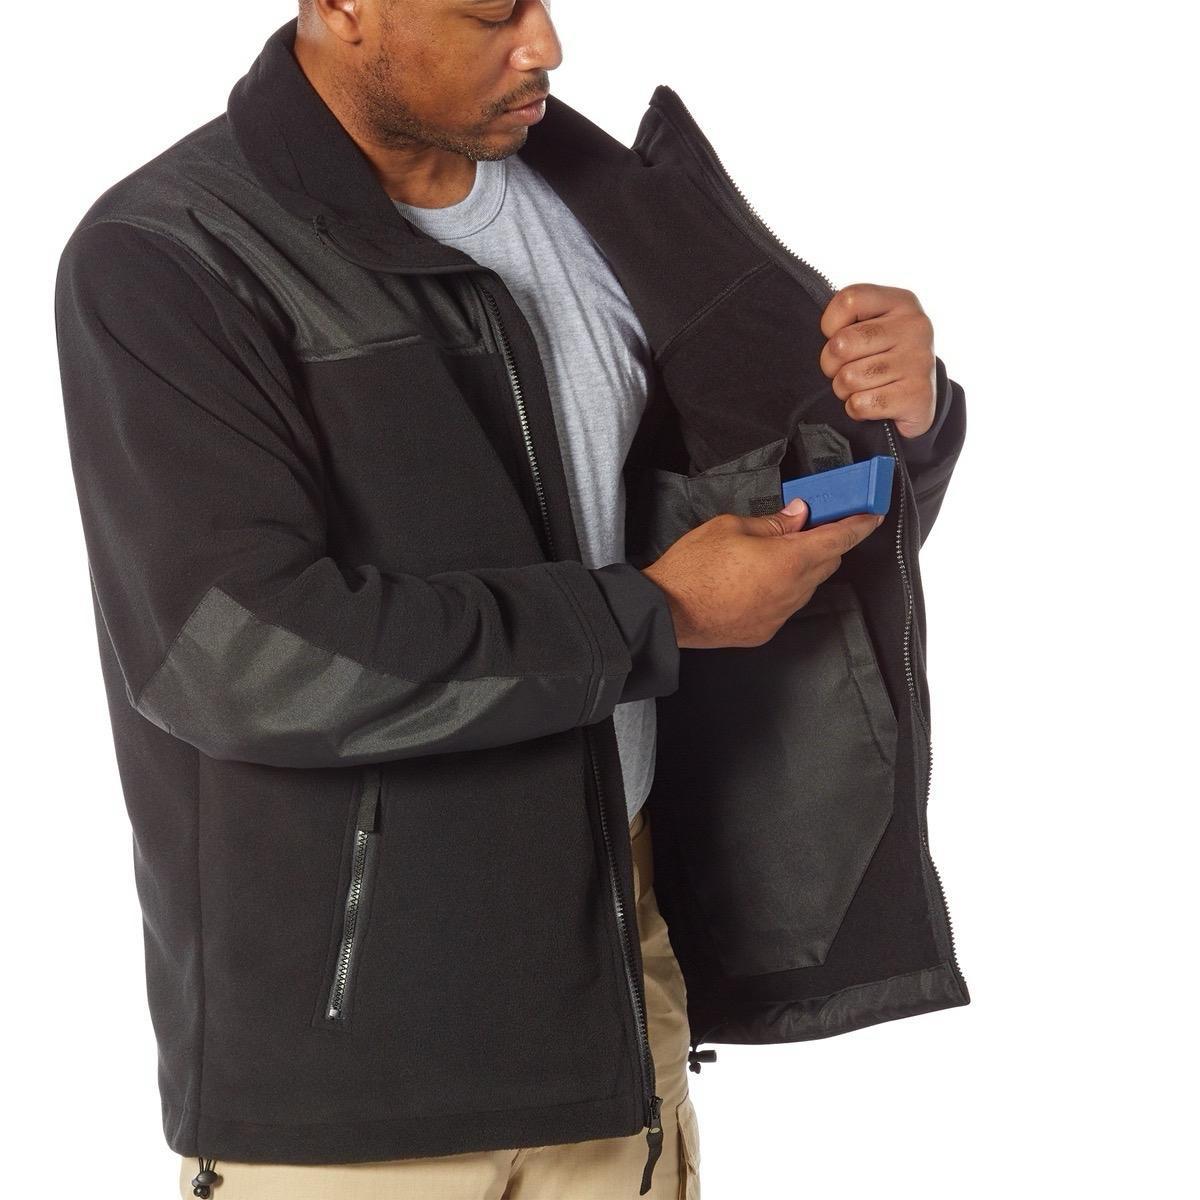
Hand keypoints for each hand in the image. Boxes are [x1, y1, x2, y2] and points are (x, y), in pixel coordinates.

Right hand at [642, 500, 883, 649]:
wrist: (668, 612)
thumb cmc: (694, 567)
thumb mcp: (730, 526)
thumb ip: (772, 523)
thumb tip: (799, 515)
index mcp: (788, 559)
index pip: (838, 539)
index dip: (859, 525)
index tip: (871, 516)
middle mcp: (792, 591)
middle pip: (828, 562)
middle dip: (826, 542)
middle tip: (809, 525)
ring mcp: (780, 614)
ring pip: (809, 585)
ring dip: (804, 566)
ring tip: (775, 552)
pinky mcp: (766, 630)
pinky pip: (788, 604)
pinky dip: (784, 588)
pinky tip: (758, 579)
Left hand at [818, 284, 937, 441]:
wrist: (919, 398)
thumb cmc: (885, 357)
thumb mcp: (873, 325)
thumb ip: (849, 319)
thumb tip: (827, 336)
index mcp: (901, 302)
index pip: (849, 300)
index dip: (830, 325)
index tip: (838, 337)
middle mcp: (914, 327)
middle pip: (841, 343)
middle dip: (831, 364)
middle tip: (845, 369)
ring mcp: (918, 361)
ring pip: (848, 378)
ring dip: (844, 390)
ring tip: (862, 386)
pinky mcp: (917, 395)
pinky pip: (860, 404)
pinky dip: (856, 408)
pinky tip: (872, 403)